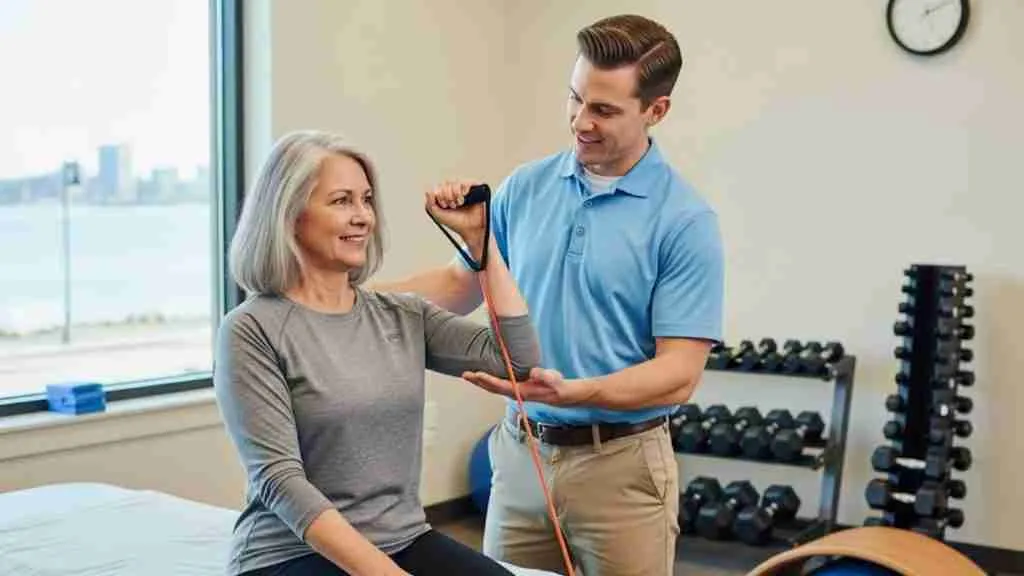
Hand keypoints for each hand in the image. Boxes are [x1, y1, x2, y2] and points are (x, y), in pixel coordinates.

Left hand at [425, 180, 486, 248]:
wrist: (471, 228)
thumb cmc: (457, 222)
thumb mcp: (438, 215)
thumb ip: (430, 203)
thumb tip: (429, 191)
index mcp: (444, 197)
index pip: (437, 188)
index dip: (438, 195)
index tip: (443, 205)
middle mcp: (453, 192)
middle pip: (445, 184)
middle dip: (446, 196)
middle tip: (452, 206)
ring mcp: (463, 189)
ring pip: (454, 181)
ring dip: (454, 194)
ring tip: (459, 204)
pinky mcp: (473, 188)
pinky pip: (466, 182)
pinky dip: (463, 189)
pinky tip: (465, 197)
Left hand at [461, 367, 596, 405]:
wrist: (574, 395)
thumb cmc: (566, 389)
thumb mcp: (559, 382)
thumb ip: (548, 377)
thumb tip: (533, 372)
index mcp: (526, 392)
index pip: (503, 386)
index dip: (488, 381)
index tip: (476, 374)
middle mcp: (520, 393)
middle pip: (495, 389)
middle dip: (480, 382)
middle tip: (464, 374)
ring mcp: (521, 392)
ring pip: (498, 388)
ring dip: (484, 382)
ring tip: (471, 375)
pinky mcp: (524, 388)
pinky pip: (504, 384)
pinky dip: (493, 381)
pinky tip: (488, 376)